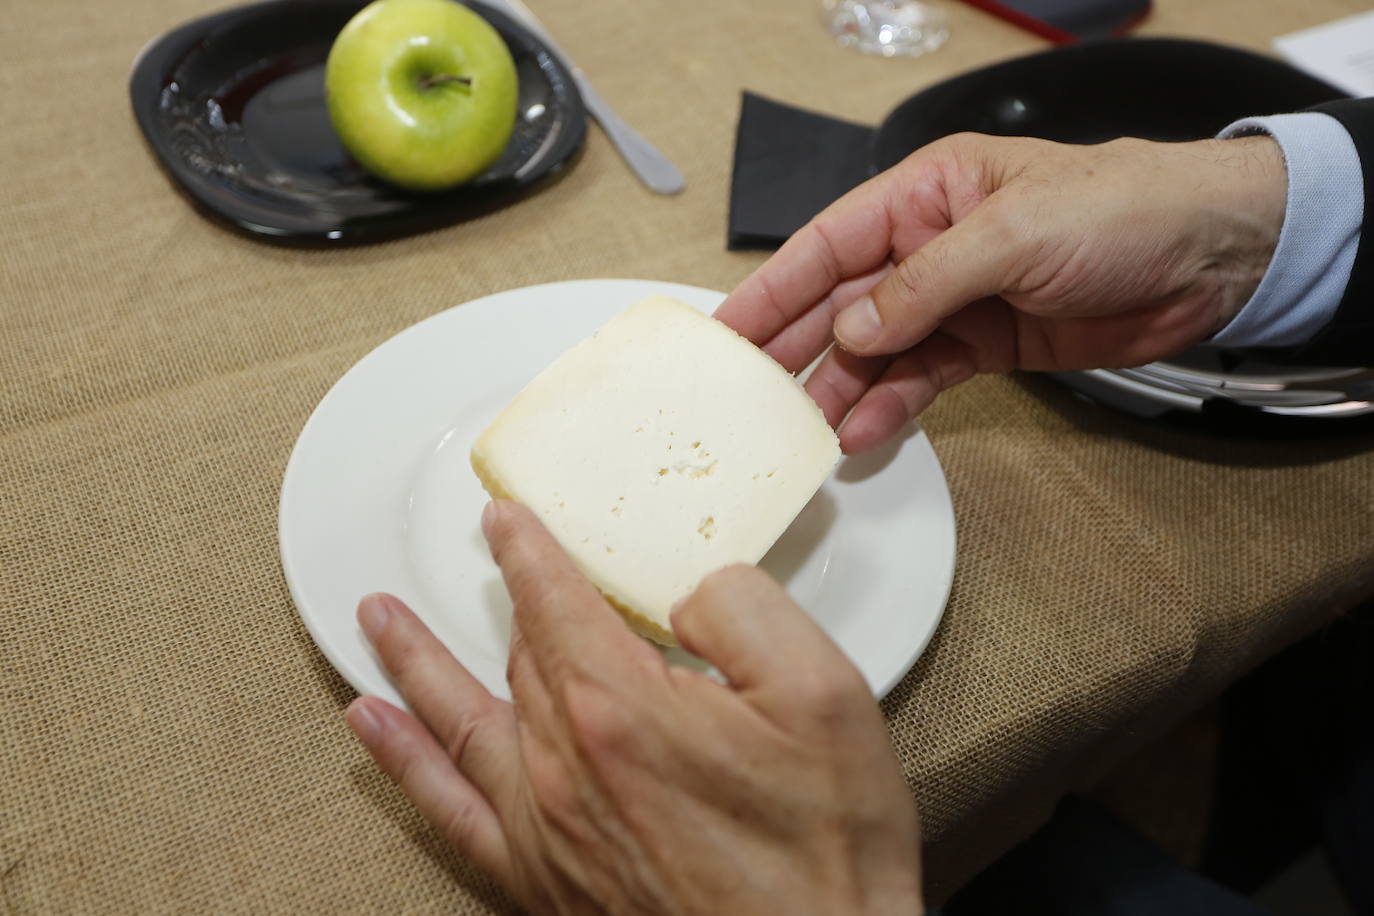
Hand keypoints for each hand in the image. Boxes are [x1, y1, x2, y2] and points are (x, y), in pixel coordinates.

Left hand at [346, 500, 922, 914]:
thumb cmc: (822, 850)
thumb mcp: (821, 692)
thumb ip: (740, 610)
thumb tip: (686, 594)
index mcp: (620, 707)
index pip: (552, 601)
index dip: (526, 550)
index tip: (504, 517)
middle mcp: (563, 765)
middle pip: (518, 655)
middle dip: (508, 598)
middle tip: (488, 555)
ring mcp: (544, 827)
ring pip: (461, 718)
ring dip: (415, 660)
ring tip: (378, 617)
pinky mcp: (542, 881)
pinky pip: (449, 810)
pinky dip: (406, 761)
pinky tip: (374, 727)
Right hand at [716, 133, 1285, 452]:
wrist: (1214, 257)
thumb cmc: (1123, 210)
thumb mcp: (1013, 234)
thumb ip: (924, 284)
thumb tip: (854, 334)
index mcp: (927, 195)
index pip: (828, 244)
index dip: (773, 288)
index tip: (727, 332)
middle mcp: (930, 247)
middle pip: (841, 302)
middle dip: (794, 347)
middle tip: (745, 395)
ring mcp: (958, 300)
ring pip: (877, 350)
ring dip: (840, 389)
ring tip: (802, 430)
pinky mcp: (987, 345)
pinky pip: (922, 378)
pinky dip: (892, 406)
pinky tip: (862, 432)